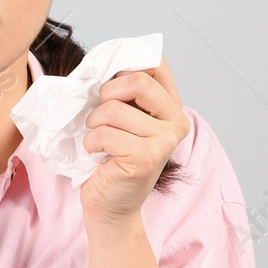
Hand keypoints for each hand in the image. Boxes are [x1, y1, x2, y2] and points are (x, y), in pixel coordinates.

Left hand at [77, 58, 190, 226]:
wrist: (111, 205)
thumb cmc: (111, 157)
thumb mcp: (121, 117)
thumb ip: (123, 91)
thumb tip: (105, 62)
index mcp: (172, 105)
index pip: (155, 64)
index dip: (125, 67)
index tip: (110, 86)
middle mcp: (177, 121)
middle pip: (138, 81)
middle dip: (106, 94)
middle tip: (100, 116)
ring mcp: (165, 140)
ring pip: (114, 109)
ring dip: (94, 124)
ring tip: (98, 139)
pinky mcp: (147, 157)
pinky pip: (105, 134)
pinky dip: (91, 143)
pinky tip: (98, 155)